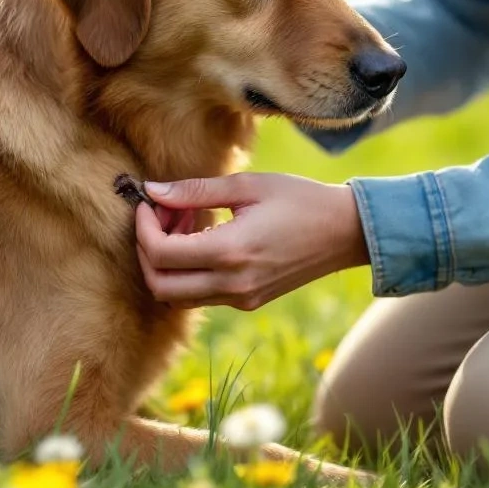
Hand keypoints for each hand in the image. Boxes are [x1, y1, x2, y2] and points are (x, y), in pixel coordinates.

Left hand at [134, 173, 368, 310]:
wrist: (346, 232)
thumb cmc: (299, 199)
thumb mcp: (248, 185)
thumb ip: (195, 191)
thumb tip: (152, 191)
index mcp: (231, 252)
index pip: (160, 254)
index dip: (142, 227)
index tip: (148, 202)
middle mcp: (232, 285)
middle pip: (159, 284)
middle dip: (146, 249)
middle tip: (162, 214)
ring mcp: (240, 299)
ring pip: (175, 296)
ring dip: (166, 263)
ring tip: (185, 224)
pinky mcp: (247, 302)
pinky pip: (199, 296)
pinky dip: (187, 272)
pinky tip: (203, 239)